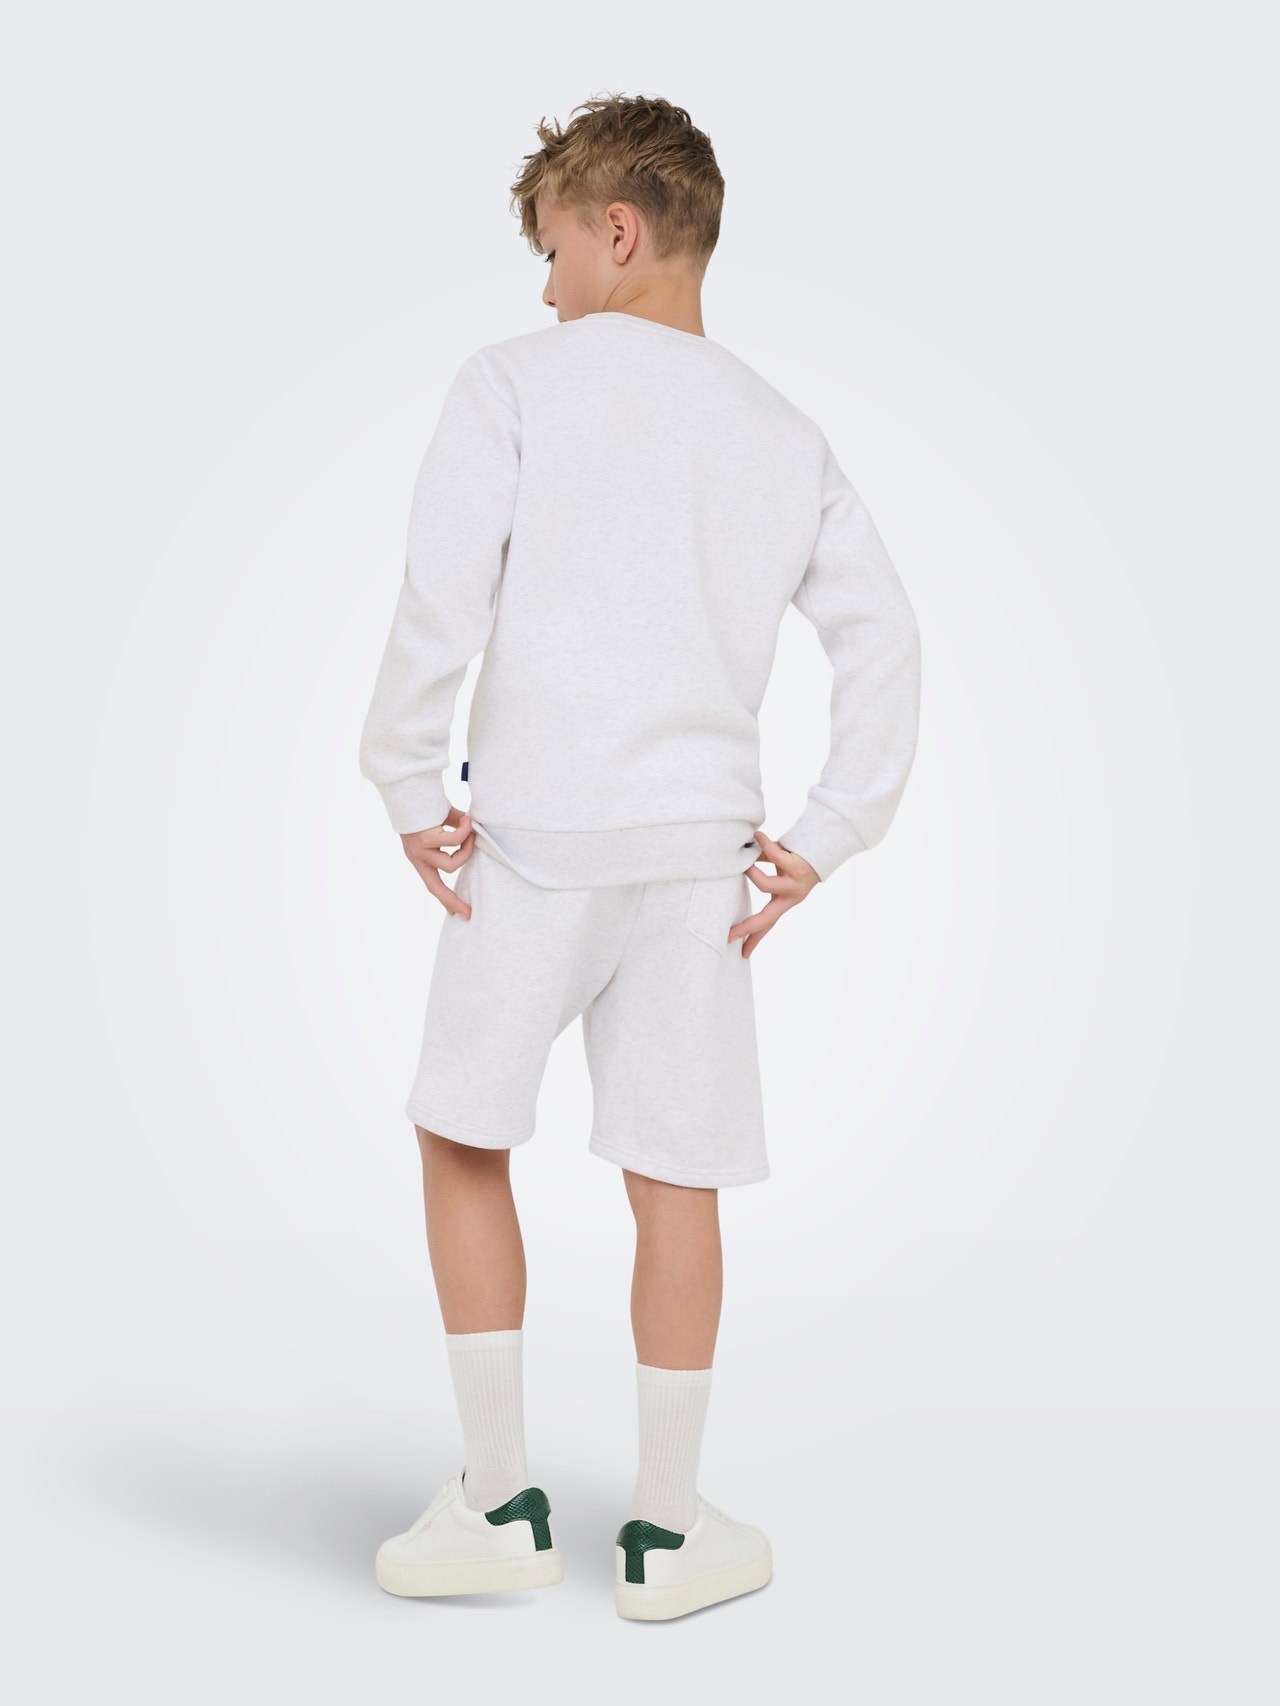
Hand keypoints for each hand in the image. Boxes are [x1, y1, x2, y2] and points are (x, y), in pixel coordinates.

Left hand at [400, 807, 474, 918]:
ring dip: (466, 849)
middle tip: (468, 910)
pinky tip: (467, 819)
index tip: (456, 913)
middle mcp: (416, 856)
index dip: (445, 898)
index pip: (431, 883)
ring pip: (450, 864)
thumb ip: (456, 832)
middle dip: (452, 899)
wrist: (409, 788)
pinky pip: (453, 841)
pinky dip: (464, 831)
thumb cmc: (426, 804)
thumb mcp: (442, 823)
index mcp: (419, 856)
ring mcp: (419, 849)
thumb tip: (475, 834)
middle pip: (435, 886)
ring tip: (471, 830)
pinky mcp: (424, 838)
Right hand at [727, 831, 819, 958]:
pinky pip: (775, 857)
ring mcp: (795, 884)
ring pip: (765, 885)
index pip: (767, 924)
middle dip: (748, 927)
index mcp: (784, 900)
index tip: (743, 954)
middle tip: (730, 935)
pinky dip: (764, 845)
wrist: (823, 845)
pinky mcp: (797, 867)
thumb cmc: (796, 856)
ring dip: (751, 872)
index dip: (755, 939)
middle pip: (767, 919)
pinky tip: (757, 837)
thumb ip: (758, 868)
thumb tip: (736, 863)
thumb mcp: (777, 870)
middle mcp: (791, 896)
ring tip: (742, 863)